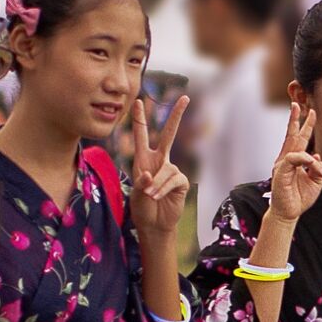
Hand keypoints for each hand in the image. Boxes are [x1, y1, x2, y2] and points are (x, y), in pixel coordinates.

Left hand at [129, 95, 189, 238]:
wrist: (154, 224)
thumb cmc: (142, 207)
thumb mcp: (135, 194)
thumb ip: (141, 183)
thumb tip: (149, 175)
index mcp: (143, 159)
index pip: (141, 135)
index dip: (139, 118)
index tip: (138, 101)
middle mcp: (159, 160)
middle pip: (169, 134)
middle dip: (176, 116)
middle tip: (185, 98)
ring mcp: (171, 170)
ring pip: (165, 169)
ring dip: (156, 184)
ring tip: (151, 196)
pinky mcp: (181, 181)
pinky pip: (173, 180)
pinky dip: (164, 188)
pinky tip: (159, 196)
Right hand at [267, 103, 321, 226]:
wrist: (288, 213)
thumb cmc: (300, 198)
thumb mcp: (315, 182)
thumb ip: (317, 168)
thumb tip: (318, 156)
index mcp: (294, 160)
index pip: (299, 139)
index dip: (305, 125)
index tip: (311, 111)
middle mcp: (287, 159)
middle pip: (292, 135)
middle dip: (296, 118)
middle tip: (298, 103)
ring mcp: (282, 164)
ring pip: (295, 144)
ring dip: (304, 130)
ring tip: (313, 125)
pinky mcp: (280, 171)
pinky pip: (293, 158)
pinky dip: (304, 158)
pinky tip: (312, 160)